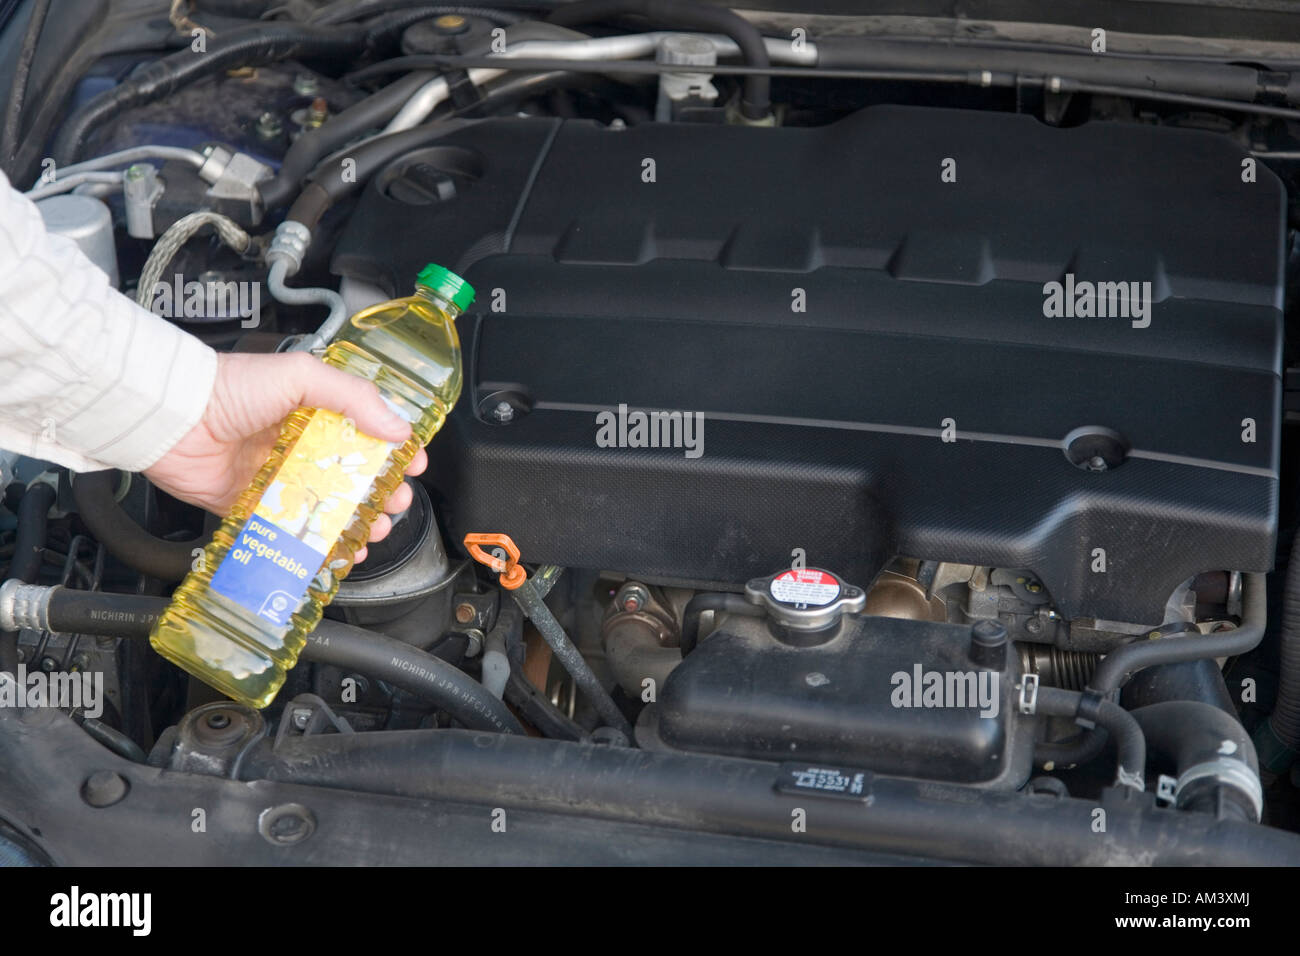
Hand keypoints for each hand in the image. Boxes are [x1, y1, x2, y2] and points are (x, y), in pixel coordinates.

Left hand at [144, 352, 424, 563]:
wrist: (173, 417)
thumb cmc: (230, 387)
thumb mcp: (300, 375)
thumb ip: (353, 396)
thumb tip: (398, 427)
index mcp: (316, 410)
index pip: (368, 432)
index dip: (394, 450)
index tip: (412, 465)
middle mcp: (300, 444)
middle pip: (354, 476)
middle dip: (381, 493)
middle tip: (393, 504)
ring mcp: (279, 476)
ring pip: (329, 507)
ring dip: (355, 522)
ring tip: (371, 531)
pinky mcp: (255, 505)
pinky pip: (291, 530)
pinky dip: (316, 545)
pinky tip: (337, 551)